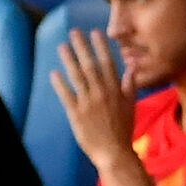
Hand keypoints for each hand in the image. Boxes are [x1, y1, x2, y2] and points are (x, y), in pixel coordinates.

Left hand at [52, 27, 137, 166]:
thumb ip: (130, 85)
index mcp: (116, 90)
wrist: (114, 153)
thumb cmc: (123, 130)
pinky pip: (66, 96)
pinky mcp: (76, 114)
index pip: (108, 63)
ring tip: (61, 47)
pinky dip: (60, 84)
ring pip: (77, 77)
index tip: (95, 32)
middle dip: (82, 47)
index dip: (101, 47)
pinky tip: (54, 73)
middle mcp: (102, 94)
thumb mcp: (131, 105)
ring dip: (69, 60)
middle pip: (90, 66)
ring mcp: (88, 103)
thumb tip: (132, 67)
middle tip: (74, 32)